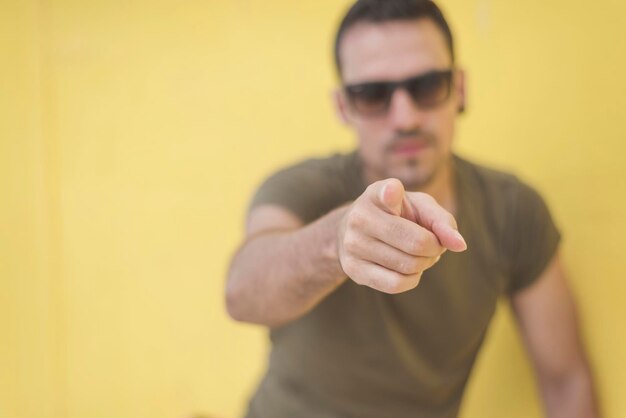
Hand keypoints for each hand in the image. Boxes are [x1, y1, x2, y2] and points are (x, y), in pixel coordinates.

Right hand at [337, 178, 466, 293]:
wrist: (355, 231)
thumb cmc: (397, 215)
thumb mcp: (420, 207)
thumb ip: (442, 221)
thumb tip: (459, 245)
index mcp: (377, 193)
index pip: (385, 193)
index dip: (391, 193)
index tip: (393, 191)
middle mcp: (360, 217)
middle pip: (417, 243)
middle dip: (435, 248)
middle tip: (433, 244)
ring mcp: (352, 244)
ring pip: (408, 266)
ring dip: (424, 264)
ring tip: (419, 254)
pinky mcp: (353, 269)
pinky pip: (396, 284)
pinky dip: (412, 278)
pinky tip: (408, 269)